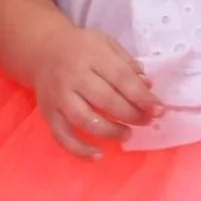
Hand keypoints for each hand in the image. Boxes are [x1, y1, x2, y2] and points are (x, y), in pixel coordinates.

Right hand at [27, 19, 158, 157]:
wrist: (41, 49)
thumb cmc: (80, 48)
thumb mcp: (106, 44)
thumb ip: (127, 64)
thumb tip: (148, 86)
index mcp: (91, 55)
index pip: (121, 78)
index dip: (142, 97)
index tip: (159, 110)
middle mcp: (73, 76)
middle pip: (106, 100)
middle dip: (132, 115)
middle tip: (147, 121)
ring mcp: (59, 96)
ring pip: (85, 120)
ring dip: (111, 131)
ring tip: (127, 133)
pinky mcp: (48, 113)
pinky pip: (62, 136)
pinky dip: (80, 150)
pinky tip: (98, 155)